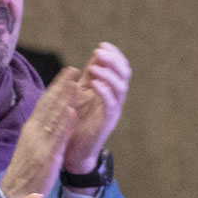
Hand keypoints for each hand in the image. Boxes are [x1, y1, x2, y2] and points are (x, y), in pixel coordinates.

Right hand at [0, 66, 78, 196]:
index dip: (55, 88)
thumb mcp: (32, 148)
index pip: (44, 104)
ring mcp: (40, 143)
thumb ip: (41, 133)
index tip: (66, 75)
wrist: (14, 194)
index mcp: (30, 130)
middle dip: (62, 86)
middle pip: (49, 105)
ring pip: (54, 116)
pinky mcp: (46, 156)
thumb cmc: (24, 173)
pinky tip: (72, 111)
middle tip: (73, 69)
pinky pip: (57, 137)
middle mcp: (34, 133)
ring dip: (65, 98)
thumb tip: (49, 121)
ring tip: (76, 82)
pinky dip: (64, 123)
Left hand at [64, 42, 130, 173]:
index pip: (120, 68)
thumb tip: (94, 57)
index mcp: (110, 91)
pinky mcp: (107, 123)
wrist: (72, 152)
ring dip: (108, 73)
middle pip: (124, 74)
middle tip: (99, 51)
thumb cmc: (76, 123)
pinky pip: (112, 104)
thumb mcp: (81, 95)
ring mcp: (113, 111)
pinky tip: (94, 82)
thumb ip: (89, 78)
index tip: (101, 45)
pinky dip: (105, 90)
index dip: (114, 55)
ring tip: (96, 66)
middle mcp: (115, 99)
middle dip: (113, 59)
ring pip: (121, 87)